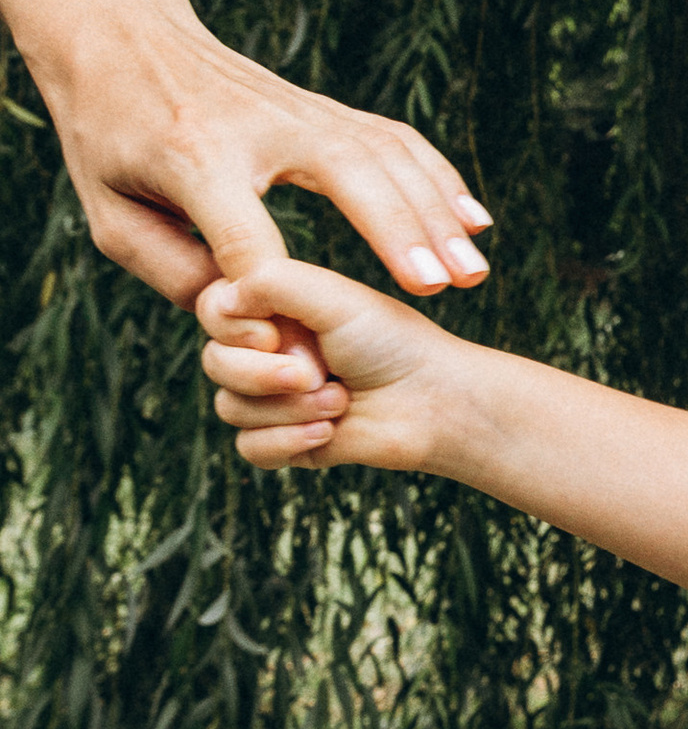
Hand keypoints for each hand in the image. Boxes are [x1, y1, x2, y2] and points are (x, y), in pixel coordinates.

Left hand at [27, 0, 491, 305]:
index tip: (297, 344)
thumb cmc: (109, 135)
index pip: (246, 233)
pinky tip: (472, 217)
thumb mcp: (109, 212)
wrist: (121, 34)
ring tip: (473, 268)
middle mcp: (259, 127)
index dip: (273, 289)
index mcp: (196, 159)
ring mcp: (298, 109)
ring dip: (435, 210)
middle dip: (400, 230)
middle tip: (445, 287)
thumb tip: (244, 317)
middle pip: (347, 176)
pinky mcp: (321, 106)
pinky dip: (438, 176)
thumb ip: (169, 269)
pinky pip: (394, 138)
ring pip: (385, 154)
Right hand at [200, 257, 458, 474]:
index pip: (213, 310)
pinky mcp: (285, 440)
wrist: (434, 404)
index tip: (281, 331)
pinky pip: (249, 448)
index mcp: (274, 308)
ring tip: (340, 400)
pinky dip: (289, 439)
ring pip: (230, 408)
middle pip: (215, 363)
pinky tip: (330, 431)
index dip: (239, 326)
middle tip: (318, 372)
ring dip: (290, 408)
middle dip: (265, 373)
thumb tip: (220, 302)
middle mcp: (268, 350)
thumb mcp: (332, 295)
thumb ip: (270, 281)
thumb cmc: (391, 342)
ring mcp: (274, 398)